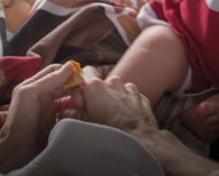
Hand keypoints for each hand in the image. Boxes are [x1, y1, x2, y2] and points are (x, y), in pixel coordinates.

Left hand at [0, 62, 76, 171]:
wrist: (17, 151)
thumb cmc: (19, 120)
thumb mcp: (30, 94)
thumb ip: (49, 79)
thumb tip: (70, 66)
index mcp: (35, 85)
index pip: (56, 71)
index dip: (68, 73)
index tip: (80, 79)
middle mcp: (43, 95)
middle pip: (65, 84)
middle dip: (75, 89)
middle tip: (81, 100)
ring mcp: (51, 109)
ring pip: (70, 98)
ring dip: (77, 101)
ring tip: (79, 109)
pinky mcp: (57, 122)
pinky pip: (71, 113)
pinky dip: (75, 113)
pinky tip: (75, 118)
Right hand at [75, 72, 218, 175]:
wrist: (149, 146)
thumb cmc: (116, 138)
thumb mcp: (90, 126)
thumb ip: (79, 114)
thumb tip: (69, 110)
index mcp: (96, 88)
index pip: (83, 72)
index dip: (79, 80)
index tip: (76, 90)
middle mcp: (115, 83)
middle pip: (102, 80)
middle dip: (99, 91)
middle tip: (93, 107)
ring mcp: (130, 90)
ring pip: (118, 87)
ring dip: (116, 96)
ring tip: (113, 113)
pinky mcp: (143, 98)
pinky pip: (131, 95)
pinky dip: (129, 101)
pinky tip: (128, 115)